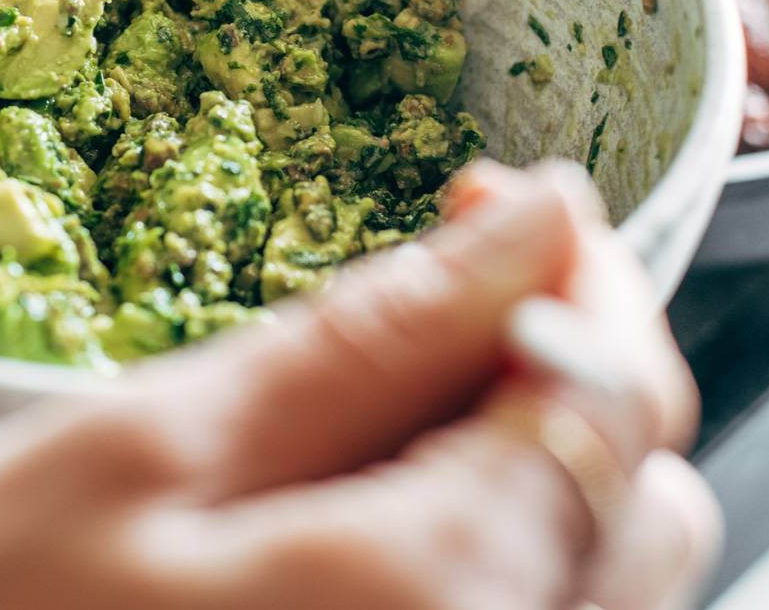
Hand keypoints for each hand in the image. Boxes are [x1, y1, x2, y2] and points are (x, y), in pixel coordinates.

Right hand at [0, 162, 717, 609]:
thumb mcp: (133, 462)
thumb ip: (358, 345)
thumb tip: (526, 226)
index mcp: (436, 603)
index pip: (613, 389)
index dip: (571, 264)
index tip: (488, 198)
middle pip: (636, 491)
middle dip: (553, 363)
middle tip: (420, 300)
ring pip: (598, 572)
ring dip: (519, 461)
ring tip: (368, 418)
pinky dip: (475, 548)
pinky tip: (353, 519)